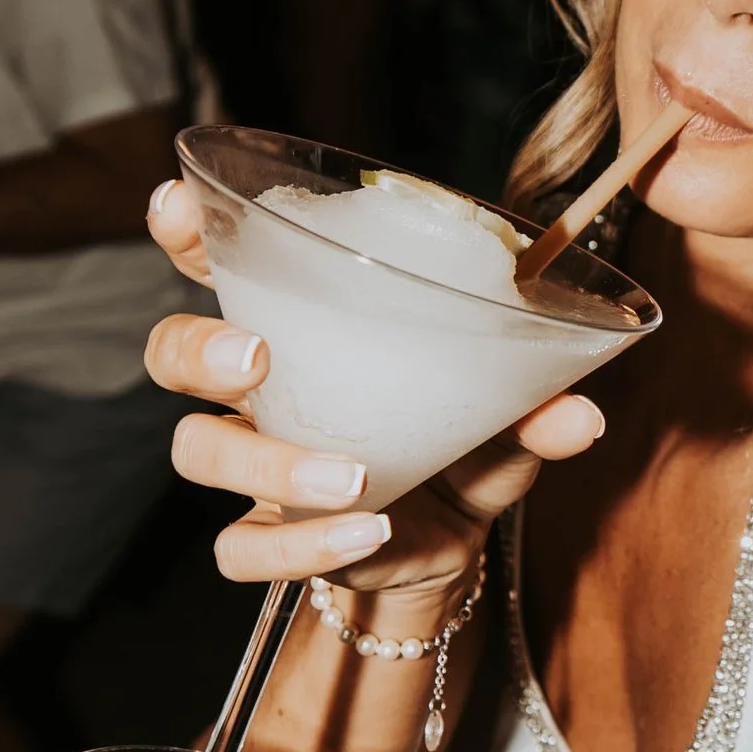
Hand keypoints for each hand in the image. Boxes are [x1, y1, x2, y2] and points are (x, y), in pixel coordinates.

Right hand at [142, 173, 609, 597]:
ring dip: (270, 465)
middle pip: (172, 354)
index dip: (186, 230)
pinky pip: (242, 548)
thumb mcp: (501, 418)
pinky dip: (302, 545)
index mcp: (300, 329)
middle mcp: (256, 393)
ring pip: (198, 451)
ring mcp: (251, 466)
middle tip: (256, 356)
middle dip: (198, 348)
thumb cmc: (458, 445)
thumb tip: (580, 413)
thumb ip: (533, 407)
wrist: (450, 545)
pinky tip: (370, 535)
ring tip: (355, 477)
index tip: (178, 203)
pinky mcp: (267, 536)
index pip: (221, 264)